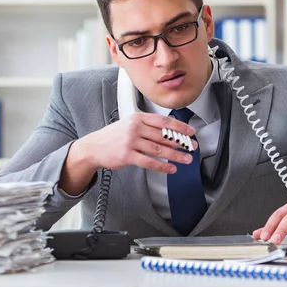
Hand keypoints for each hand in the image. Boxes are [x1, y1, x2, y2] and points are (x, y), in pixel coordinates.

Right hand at [72, 113, 196, 174]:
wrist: (94, 147)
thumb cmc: (114, 136)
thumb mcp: (130, 124)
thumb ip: (148, 127)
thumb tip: (171, 133)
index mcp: (138, 118)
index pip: (164, 121)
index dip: (180, 126)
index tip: (190, 132)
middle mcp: (135, 128)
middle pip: (164, 135)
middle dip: (181, 142)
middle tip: (192, 147)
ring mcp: (131, 141)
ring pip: (159, 149)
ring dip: (176, 155)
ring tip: (186, 159)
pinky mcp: (127, 156)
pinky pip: (149, 162)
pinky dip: (162, 166)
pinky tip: (171, 168)